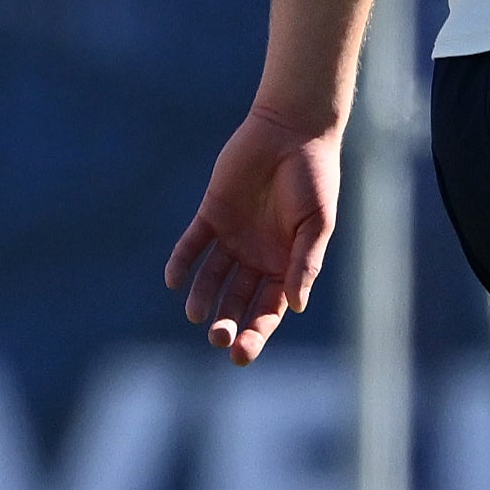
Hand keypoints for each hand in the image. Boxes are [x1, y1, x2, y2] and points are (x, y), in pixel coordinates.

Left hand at [167, 105, 344, 364]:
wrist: (291, 133)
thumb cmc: (314, 179)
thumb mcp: (315, 225)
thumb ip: (304, 264)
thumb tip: (296, 306)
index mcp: (286, 265)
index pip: (268, 309)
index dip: (257, 333)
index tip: (243, 355)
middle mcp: (257, 257)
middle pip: (238, 300)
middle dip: (228, 323)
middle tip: (218, 339)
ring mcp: (233, 238)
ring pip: (212, 277)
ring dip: (202, 297)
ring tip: (195, 315)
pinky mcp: (211, 215)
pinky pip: (192, 245)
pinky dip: (182, 263)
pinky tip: (174, 280)